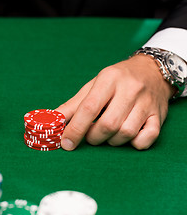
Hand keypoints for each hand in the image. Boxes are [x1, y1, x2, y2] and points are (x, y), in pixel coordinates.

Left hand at [56, 54, 174, 150]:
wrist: (151, 71)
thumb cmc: (116, 81)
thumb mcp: (92, 86)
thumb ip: (73, 105)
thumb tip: (53, 121)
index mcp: (109, 79)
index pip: (89, 108)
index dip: (75, 129)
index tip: (66, 143)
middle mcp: (130, 89)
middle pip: (108, 124)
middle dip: (93, 137)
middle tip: (90, 135)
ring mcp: (146, 103)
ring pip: (126, 133)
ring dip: (111, 141)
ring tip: (107, 134)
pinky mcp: (159, 115)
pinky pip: (148, 138)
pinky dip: (135, 143)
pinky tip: (128, 137)